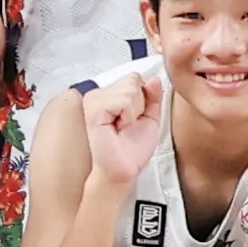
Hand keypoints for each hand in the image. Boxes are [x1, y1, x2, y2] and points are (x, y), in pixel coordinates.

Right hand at [81, 60, 165, 188]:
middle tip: (128, 124)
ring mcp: (94, 99)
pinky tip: (118, 127)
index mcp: (110, 94)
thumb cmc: (133, 149)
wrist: (124, 169)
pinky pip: (123, 100)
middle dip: (139, 105)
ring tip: (123, 127)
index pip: (135, 77)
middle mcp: (99, 94)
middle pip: (133, 80)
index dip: (143, 99)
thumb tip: (154, 79)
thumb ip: (153, 97)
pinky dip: (128, 116)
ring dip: (133, 113)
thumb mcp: (151, 118)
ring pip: (130, 89)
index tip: (134, 119)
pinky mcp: (93, 108)